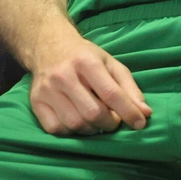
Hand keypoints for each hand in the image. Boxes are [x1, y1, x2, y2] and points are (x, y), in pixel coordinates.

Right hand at [26, 25, 150, 135]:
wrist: (49, 48)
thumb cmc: (86, 58)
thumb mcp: (111, 64)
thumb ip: (129, 88)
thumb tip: (145, 113)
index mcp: (87, 62)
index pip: (111, 93)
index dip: (128, 111)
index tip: (140, 123)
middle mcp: (64, 76)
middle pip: (92, 112)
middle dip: (109, 123)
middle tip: (114, 121)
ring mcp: (47, 90)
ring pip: (74, 123)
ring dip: (92, 129)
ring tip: (98, 122)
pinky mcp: (35, 102)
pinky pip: (55, 129)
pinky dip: (71, 132)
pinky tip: (78, 122)